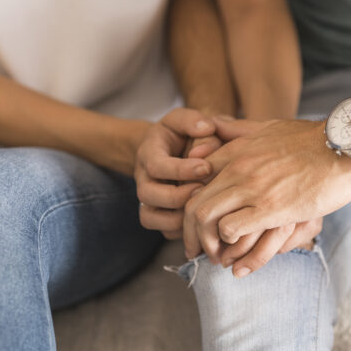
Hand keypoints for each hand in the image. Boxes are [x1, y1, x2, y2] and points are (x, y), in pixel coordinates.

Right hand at [135, 108, 217, 238]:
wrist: (173, 150)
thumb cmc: (182, 134)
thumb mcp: (185, 120)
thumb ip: (195, 121)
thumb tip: (207, 128)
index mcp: (148, 153)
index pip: (157, 165)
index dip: (181, 169)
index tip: (206, 168)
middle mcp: (143, 179)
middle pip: (148, 194)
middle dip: (178, 196)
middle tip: (203, 190)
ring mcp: (148, 200)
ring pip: (151, 217)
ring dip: (178, 217)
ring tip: (202, 208)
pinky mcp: (158, 216)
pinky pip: (163, 231)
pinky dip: (181, 230)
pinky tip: (201, 220)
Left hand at [183, 118, 350, 265]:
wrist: (345, 146)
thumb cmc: (312, 139)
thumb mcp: (268, 126)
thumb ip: (238, 129)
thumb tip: (214, 126)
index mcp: (235, 152)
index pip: (194, 181)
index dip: (190, 208)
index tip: (197, 227)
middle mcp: (237, 168)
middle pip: (192, 204)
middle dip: (191, 234)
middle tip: (198, 252)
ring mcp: (251, 187)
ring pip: (204, 218)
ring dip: (208, 244)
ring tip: (217, 259)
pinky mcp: (270, 207)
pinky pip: (231, 230)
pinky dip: (229, 246)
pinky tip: (239, 256)